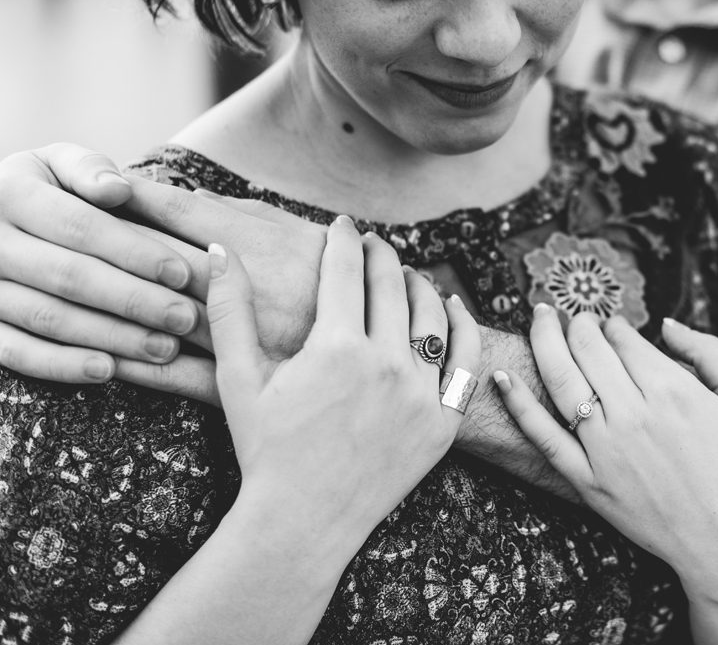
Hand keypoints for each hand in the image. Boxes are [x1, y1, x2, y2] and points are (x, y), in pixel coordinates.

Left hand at [0, 143, 332, 405]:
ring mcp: (245, 340)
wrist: (387, 360)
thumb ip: (253, 216)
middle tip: (66, 225)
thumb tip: (192, 194)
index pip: (183, 213)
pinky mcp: (245, 386)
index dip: (136, 197)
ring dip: (111, 303)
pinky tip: (105, 361)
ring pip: (160, 316)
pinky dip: (138, 368)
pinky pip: (178, 378)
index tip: (98, 185)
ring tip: (67, 292)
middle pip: (159, 260)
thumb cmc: (347, 288)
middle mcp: (250, 289)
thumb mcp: (310, 241)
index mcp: (266, 247)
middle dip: (110, 240)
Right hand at [0, 145, 201, 382]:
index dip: (135, 251)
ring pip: (46, 317)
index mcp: (8, 191)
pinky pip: (12, 351)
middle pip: (69, 276)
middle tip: (186, 319)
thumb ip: (88, 169)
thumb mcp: (56, 163)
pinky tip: (109, 370)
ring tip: (165, 348)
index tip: (183, 273)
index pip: (80, 226)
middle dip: (134, 300)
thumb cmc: (42, 188)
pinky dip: (60, 365)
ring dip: (110, 337)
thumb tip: (119, 188)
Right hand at [208, 216, 477, 534]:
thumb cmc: (264, 450)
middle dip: (379, 254)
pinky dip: (463, 327)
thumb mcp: (239, 380)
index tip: (342, 226)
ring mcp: (421, 393)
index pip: (346, 269)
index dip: (344, 239)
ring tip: (403, 274)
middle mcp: (386, 364)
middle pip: (391, 283)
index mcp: (335, 348)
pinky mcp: (444, 421)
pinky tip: (451, 308)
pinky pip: (467, 361)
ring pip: (432, 313)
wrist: (303, 522)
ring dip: (418, 284)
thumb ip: (230, 310)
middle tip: (370, 244)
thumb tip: (219, 251)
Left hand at [496, 308, 717, 600]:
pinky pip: (544, 437)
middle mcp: (634, 413)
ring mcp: (607, 449)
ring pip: (561, 380)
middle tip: (572, 317)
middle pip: (588, 350)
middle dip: (576, 324)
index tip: (610, 325)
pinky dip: (518, 404)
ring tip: (540, 320)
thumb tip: (666, 324)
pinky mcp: (589, 482)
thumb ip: (710, 352)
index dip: (612, 325)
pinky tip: (502, 376)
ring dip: (544, 341)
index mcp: (673, 389)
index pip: (623, 338)